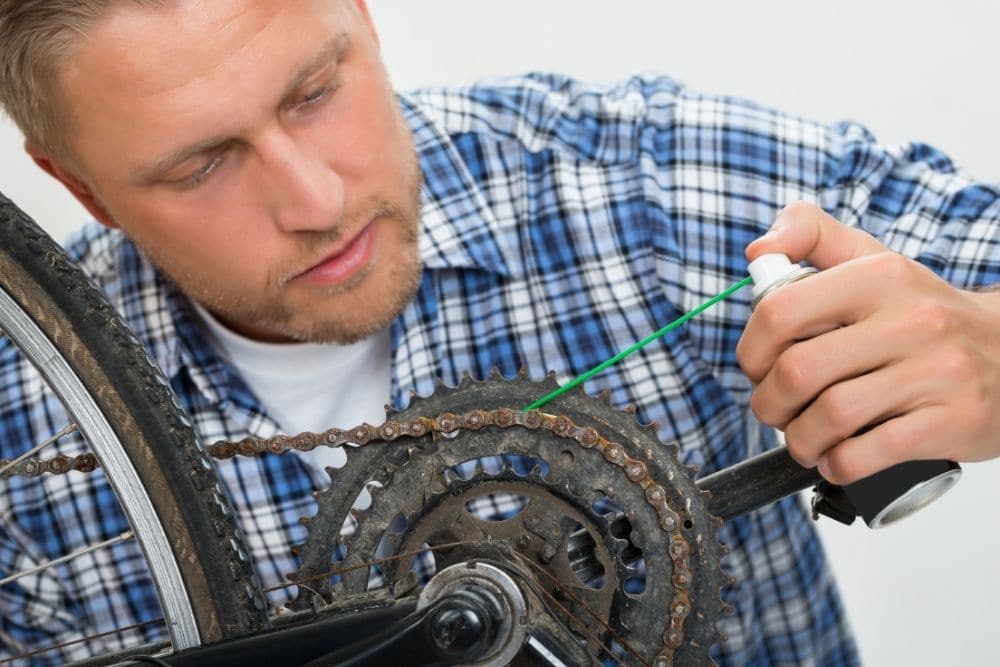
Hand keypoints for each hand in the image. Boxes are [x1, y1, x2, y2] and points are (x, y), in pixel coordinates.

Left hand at [736, 202, 999, 483]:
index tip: (757, 367)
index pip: (780, 311)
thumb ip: (812, 238)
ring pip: (830, 416)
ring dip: (799, 440)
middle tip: (775, 411)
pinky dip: (837, 464)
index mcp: (878, 277)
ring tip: (804, 438)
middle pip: (799, 371)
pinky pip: (868, 454)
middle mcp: (910, 320)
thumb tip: (756, 251)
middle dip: (769, 403)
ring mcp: (936, 372)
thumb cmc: (922, 313)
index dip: (751, 349)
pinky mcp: (952, 421)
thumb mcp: (872, 262)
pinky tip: (836, 457)